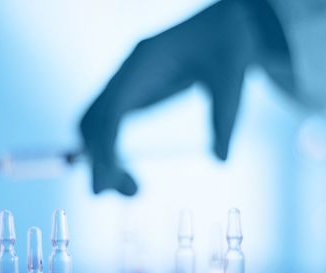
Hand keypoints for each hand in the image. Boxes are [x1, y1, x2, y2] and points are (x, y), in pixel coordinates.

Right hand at [80, 0, 291, 195]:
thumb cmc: (227, 44)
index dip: (104, 149)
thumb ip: (225, 118)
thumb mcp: (232, 80)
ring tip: (133, 188)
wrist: (224, 25)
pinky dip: (108, 150)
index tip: (106, 185)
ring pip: (94, 124)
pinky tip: (125, 169)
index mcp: (144, 61)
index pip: (111, 110)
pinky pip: (106, 123)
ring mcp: (125, 81)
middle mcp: (127, 71)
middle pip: (93, 119)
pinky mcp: (131, 92)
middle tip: (131, 193)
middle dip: (99, 161)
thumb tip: (221, 159)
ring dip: (101, 159)